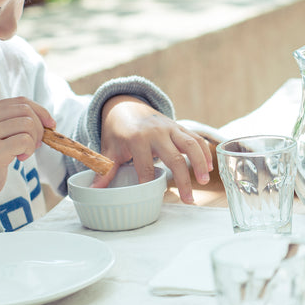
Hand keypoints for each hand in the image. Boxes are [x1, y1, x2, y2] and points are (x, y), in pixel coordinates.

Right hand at [0, 98, 54, 200]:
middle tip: (34, 144)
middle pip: (27, 111)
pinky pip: (25, 140)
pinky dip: (29, 150)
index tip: (50, 125)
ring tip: (23, 152)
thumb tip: (49, 121)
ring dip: (33, 141)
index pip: (22, 101)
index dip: (41, 112)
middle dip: (39, 128)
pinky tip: (20, 158)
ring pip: (28, 124)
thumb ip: (16, 121)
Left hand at [95, 96, 212, 203]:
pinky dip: (204, 152)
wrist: (126, 106)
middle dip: (182, 180)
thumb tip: (95, 190)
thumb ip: (105, 169)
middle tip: (188, 199)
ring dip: (200, 163)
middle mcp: (157, 132)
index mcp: (137, 138)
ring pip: (191, 145)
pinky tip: (209, 167)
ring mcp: (171, 128)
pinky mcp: (179, 127)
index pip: (146, 166)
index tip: (155, 198)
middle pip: (174, 158)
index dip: (150, 183)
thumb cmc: (117, 131)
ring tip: (204, 181)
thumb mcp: (109, 148)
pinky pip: (195, 138)